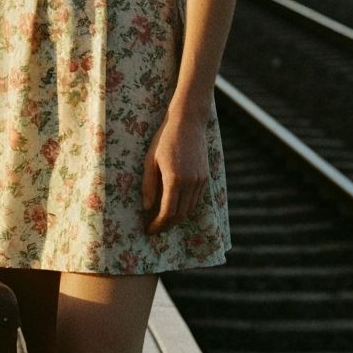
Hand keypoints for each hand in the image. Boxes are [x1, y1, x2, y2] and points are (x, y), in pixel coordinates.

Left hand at [141, 113, 208, 234]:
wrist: (188, 123)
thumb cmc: (164, 139)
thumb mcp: (150, 160)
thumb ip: (148, 185)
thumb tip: (146, 208)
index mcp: (175, 179)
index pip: (167, 213)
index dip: (158, 225)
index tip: (148, 230)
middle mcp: (191, 183)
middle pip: (180, 215)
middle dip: (167, 225)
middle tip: (154, 227)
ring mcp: (200, 181)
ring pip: (190, 209)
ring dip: (176, 217)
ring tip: (162, 218)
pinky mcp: (205, 177)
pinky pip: (196, 199)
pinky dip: (185, 207)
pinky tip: (174, 205)